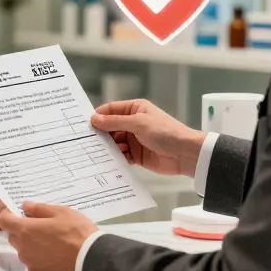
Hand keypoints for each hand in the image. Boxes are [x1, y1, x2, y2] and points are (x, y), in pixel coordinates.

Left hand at [0, 201, 97, 270]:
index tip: (14, 211)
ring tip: (48, 239)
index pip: (3, 221)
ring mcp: (29, 262)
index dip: (7, 214)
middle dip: (20, 228)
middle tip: (37, 224)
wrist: (91, 260)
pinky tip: (52, 253)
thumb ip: (39, 209)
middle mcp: (23, 247)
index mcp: (26, 230)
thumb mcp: (61, 212)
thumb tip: (25, 206)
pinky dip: (37, 256)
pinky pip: (31, 261)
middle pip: (12, 235)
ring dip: (28, 243)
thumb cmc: (77, 232)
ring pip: (22, 249)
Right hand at [90, 99, 205, 177]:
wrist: (185, 154)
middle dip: (101, 134)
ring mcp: (135, 139)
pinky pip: (121, 156)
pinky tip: (111, 161)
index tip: (86, 124)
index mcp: (135, 109)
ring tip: (100, 153)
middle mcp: (134, 123)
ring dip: (108, 148)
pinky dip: (116, 158)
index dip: (99, 116)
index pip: (111, 109)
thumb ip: (115, 122)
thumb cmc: (166, 132)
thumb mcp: (138, 123)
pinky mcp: (137, 155)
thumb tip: (95, 119)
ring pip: (114, 143)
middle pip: (110, 127)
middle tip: (88, 141)